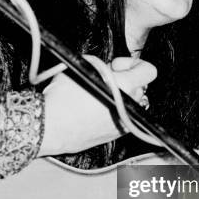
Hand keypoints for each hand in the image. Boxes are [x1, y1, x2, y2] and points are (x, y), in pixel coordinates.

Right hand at [38, 57, 156, 155]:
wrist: (50, 126)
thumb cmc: (62, 97)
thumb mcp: (82, 66)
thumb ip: (103, 64)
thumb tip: (110, 66)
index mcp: (125, 86)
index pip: (149, 71)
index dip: (134, 64)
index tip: (118, 66)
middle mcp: (129, 105)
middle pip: (141, 86)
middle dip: (126, 79)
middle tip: (106, 79)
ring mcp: (125, 121)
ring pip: (134, 103)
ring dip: (123, 96)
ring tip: (103, 93)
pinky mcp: (117, 134)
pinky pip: (125, 116)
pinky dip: (117, 110)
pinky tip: (100, 107)